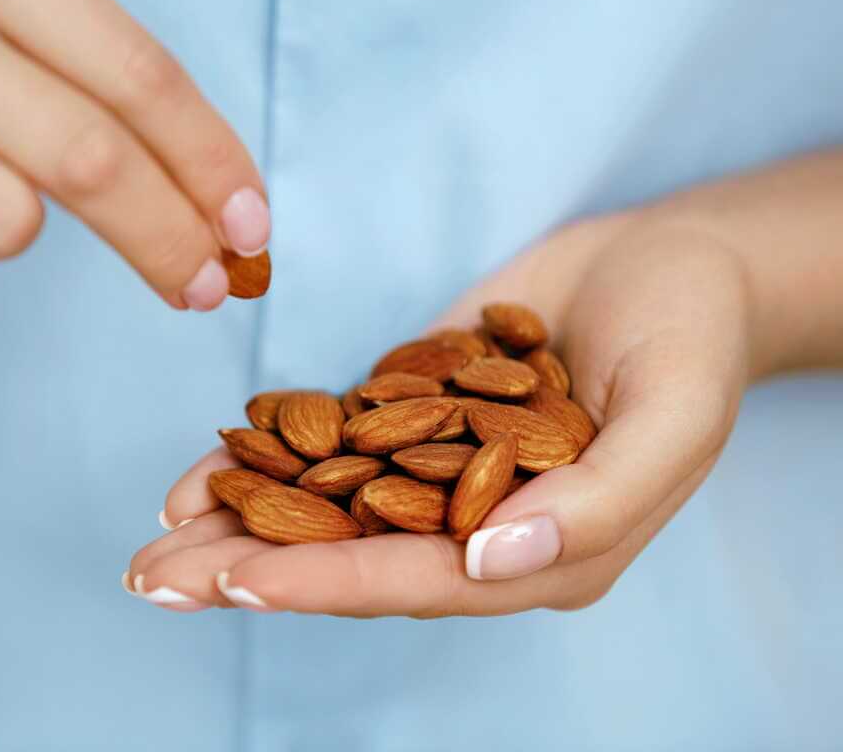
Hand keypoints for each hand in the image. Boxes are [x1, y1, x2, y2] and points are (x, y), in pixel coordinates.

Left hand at [126, 212, 752, 615]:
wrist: (672, 260)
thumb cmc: (691, 335)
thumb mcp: (676, 415)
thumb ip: (597, 503)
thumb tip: (487, 564)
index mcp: (544, 550)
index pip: (419, 579)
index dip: (325, 582)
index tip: (234, 580)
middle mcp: (482, 525)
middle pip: (353, 559)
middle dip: (252, 570)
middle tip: (151, 580)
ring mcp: (443, 470)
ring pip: (329, 509)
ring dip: (242, 522)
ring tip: (156, 536)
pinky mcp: (418, 413)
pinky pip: (335, 445)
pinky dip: (270, 459)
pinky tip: (206, 470)